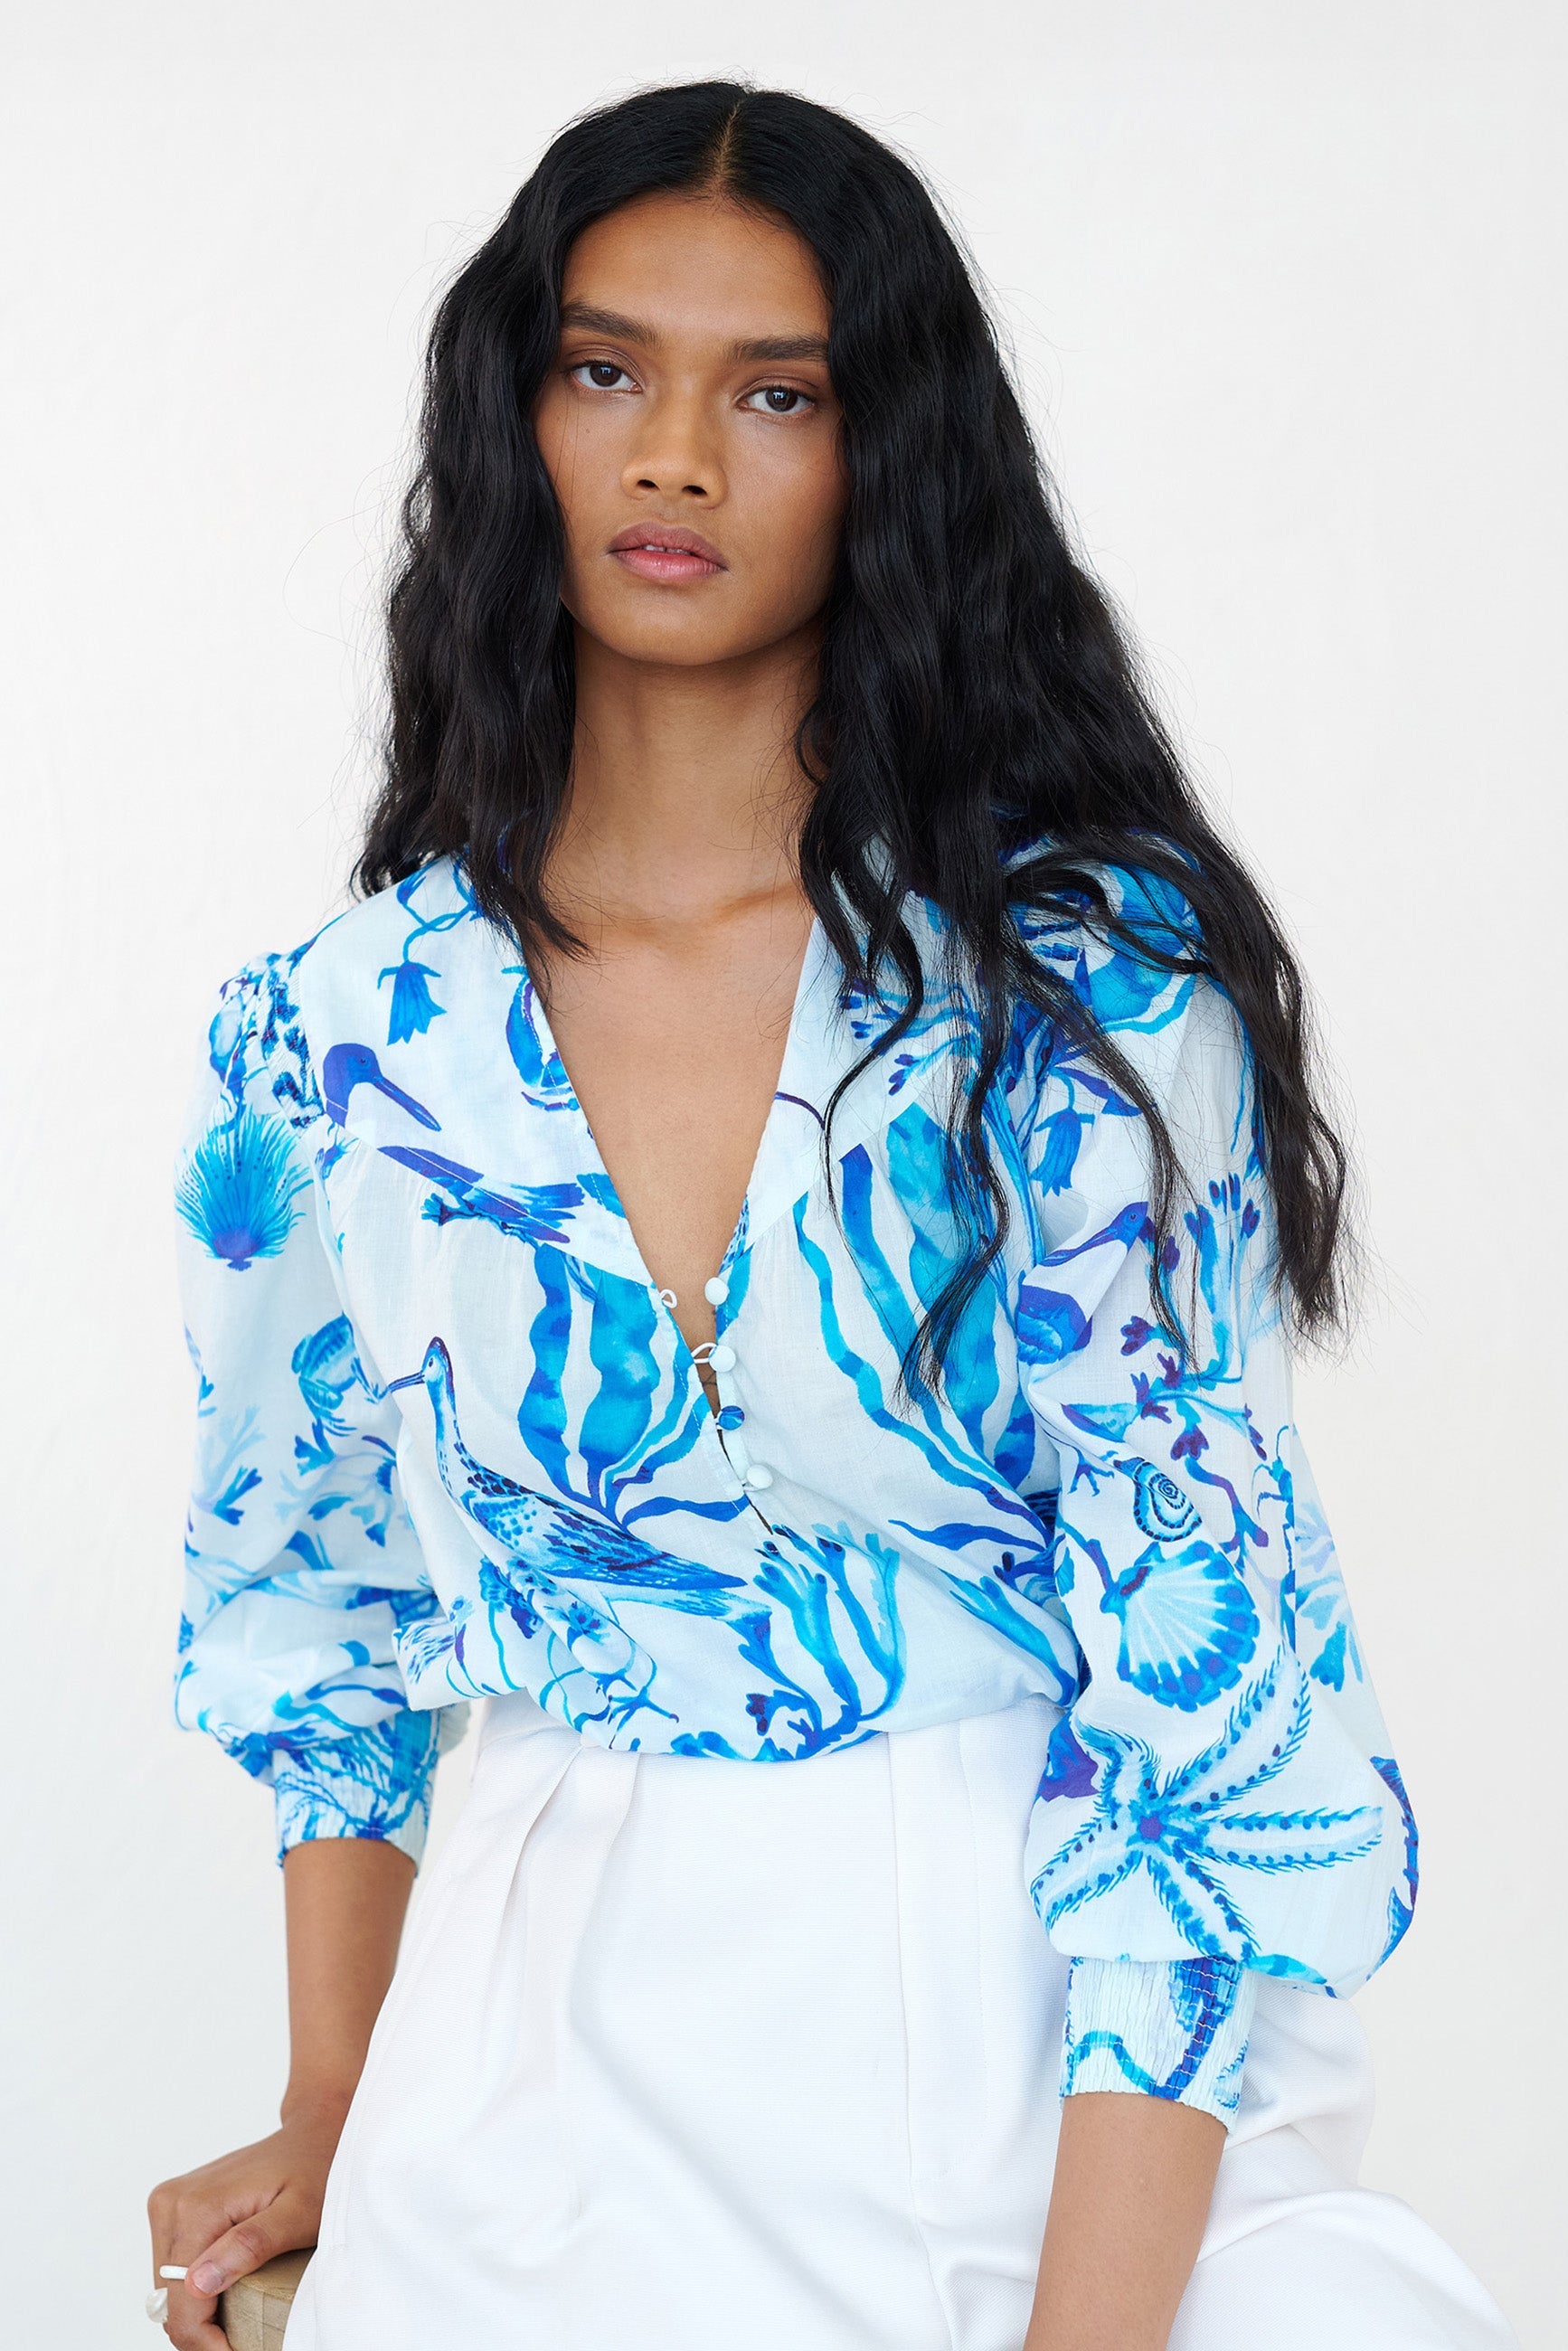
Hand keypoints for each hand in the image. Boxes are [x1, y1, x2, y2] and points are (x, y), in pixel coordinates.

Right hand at [146, 2095, 346, 2348]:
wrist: (313, 2132)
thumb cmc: (315, 2169)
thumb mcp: (299, 2212)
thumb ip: (250, 2244)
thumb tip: (198, 2283)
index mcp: (196, 2206)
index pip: (181, 2301)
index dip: (204, 2341)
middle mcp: (172, 2202)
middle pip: (169, 2299)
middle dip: (201, 2329)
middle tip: (241, 2340)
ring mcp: (169, 2204)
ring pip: (167, 2289)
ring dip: (196, 2312)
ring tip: (236, 2317)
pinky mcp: (174, 2209)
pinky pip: (173, 2269)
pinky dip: (194, 2291)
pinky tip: (225, 2291)